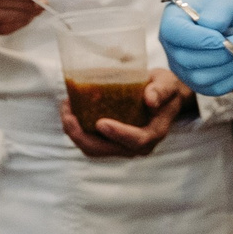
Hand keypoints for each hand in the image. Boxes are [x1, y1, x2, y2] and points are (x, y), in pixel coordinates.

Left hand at [62, 69, 189, 158]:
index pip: (136, 140)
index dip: (117, 134)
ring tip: (65, 109)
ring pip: (94, 148)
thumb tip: (150, 100)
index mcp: (153, 133)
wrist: (164, 96)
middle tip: (68, 115)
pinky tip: (70, 111)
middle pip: (106, 150)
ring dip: (75, 133)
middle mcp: (138, 145)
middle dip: (83, 136)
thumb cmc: (165, 89)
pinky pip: (91, 141)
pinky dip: (77, 129)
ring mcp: (123, 145)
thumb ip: (160, 91)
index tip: (100, 122)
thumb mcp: (167, 84)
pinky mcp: (111, 141)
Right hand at [157, 0, 232, 96]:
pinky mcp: (198, 84)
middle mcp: (172, 45)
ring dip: (230, 66)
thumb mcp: (229, 2)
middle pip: (186, 59)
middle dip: (220, 53)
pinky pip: (215, 88)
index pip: (173, 32)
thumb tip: (211, 25)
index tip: (222, 37)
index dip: (198, 39)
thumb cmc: (230, 11)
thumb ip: (220, 10)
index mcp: (173, 19)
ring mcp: (183, 67)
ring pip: (201, 78)